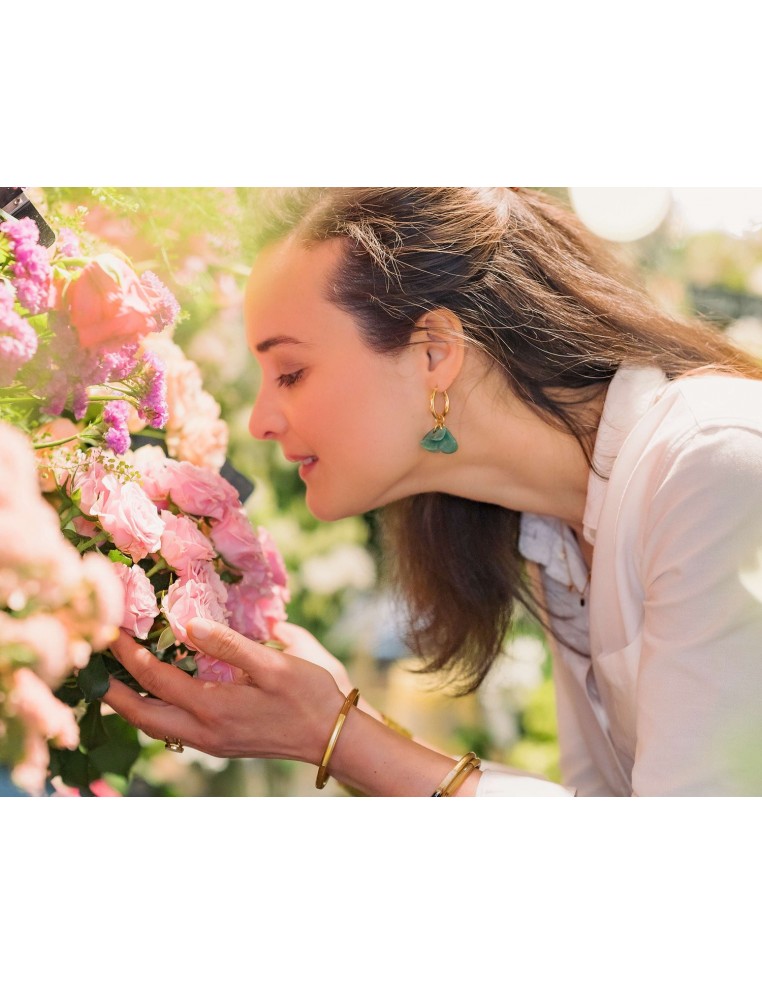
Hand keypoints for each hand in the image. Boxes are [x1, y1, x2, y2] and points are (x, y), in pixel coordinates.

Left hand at [101, 620, 345, 763]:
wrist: (332, 738)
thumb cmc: (310, 696)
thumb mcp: (276, 664)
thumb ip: (230, 645)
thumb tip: (189, 625)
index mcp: (214, 707)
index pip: (154, 678)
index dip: (127, 653)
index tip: (109, 629)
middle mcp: (204, 731)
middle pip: (140, 714)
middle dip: (110, 690)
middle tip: (89, 664)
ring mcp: (210, 742)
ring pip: (153, 727)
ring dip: (128, 704)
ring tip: (111, 680)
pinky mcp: (219, 743)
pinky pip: (171, 729)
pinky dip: (152, 710)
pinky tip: (154, 695)